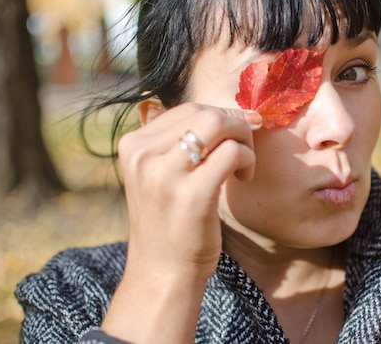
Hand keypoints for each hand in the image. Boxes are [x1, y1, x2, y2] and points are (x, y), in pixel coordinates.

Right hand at [102, 102, 261, 343]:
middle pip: (204, 112)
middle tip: (246, 146)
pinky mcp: (192, 194)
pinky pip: (232, 152)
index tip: (240, 128)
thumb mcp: (158, 174)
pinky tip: (244, 177)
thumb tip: (225, 112)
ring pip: (218, 124)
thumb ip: (177, 142)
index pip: (186, 108)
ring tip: (244, 165)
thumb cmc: (170, 221)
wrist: (163, 272)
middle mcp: (143, 155)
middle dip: (235, 123)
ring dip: (243, 139)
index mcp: (133, 145)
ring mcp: (164, 174)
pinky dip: (247, 159)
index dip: (221, 114)